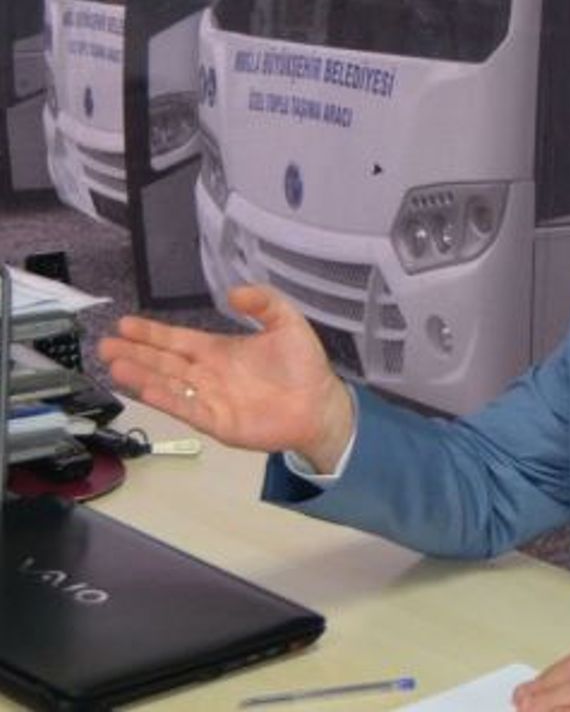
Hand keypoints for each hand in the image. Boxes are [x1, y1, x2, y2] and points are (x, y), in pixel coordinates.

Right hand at [98, 285, 352, 471]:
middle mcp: (208, 374)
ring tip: (115, 365)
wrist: (320, 405)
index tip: (124, 323)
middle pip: (164, 361)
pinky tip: (145, 390)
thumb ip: (264, 304)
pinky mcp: (218, 422)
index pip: (177, 339)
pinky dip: (166, 400)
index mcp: (219, 350)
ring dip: (142, 375)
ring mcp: (211, 399)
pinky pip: (187, 409)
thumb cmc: (304, 366)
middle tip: (105, 344)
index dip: (151, 332)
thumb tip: (234, 292)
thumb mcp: (288, 324)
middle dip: (135, 352)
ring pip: (169, 385)